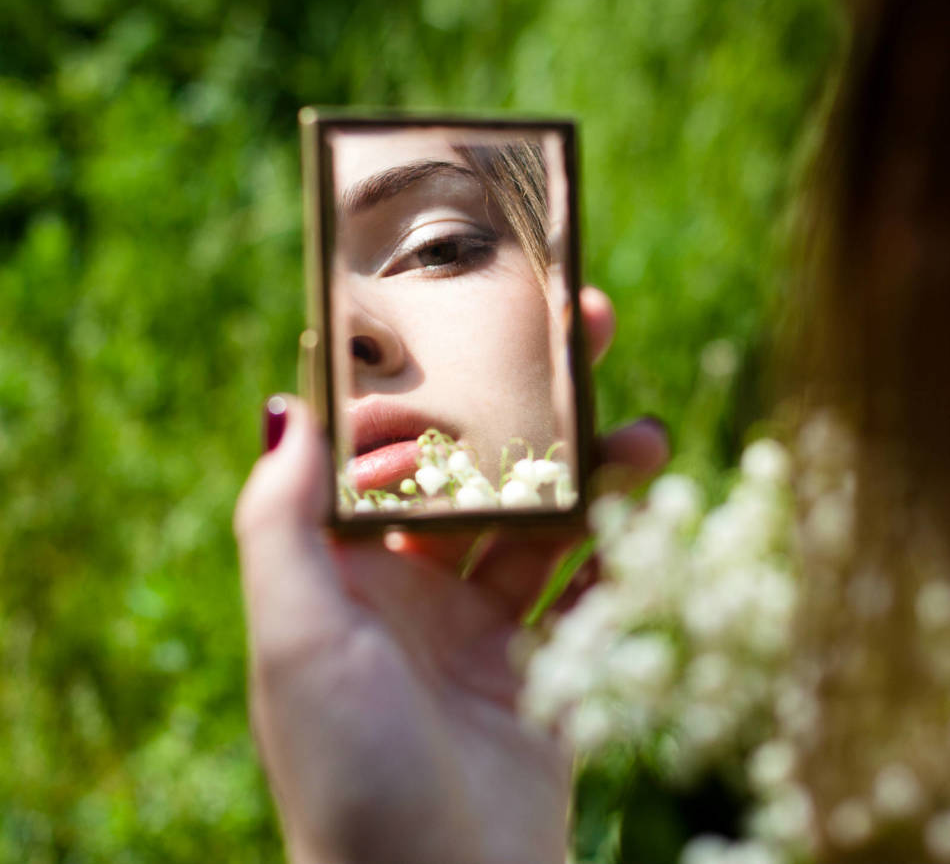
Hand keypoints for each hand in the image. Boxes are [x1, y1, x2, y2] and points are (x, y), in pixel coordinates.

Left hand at [234, 288, 667, 863]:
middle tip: (586, 335)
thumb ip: (281, 520)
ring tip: (646, 440)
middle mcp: (416, 591)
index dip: (431, 386)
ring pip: (546, 529)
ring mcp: (483, 634)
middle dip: (532, 410)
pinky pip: (587, 601)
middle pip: (481, 474)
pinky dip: (618, 560)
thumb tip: (287, 406)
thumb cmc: (348, 768)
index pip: (392, 451)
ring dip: (594, 480)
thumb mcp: (295, 634)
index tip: (476, 322)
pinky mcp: (543, 679)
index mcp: (353, 568)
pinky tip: (647, 523)